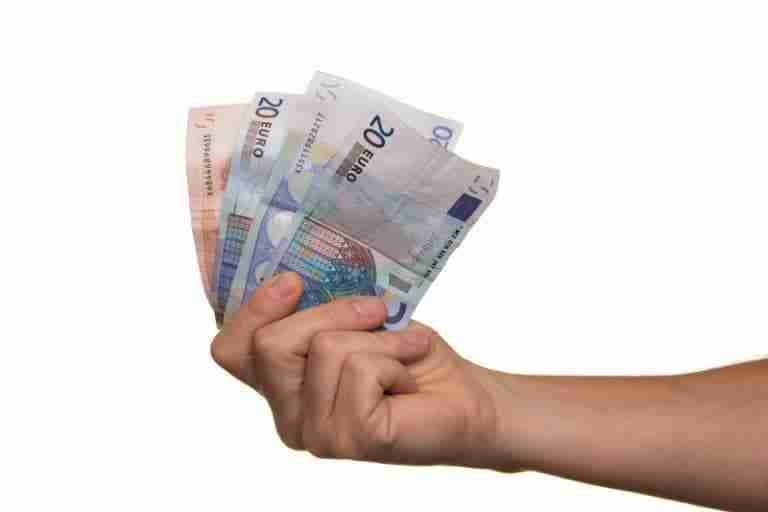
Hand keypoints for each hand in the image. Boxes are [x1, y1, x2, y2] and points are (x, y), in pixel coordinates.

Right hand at [211, 272, 502, 467]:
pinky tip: (407, 382)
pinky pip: (358, 369)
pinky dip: (394, 359)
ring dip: (378, 338)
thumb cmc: (412, 358)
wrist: (467, 397)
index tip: (293, 281)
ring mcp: (313, 433)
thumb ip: (319, 308)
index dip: (252, 309)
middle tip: (378, 311)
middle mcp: (288, 414)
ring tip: (406, 351)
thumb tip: (297, 273)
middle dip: (331, 312)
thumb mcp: (358, 320)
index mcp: (282, 384)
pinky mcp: (346, 440)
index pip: (230, 350)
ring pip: (321, 350)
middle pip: (269, 344)